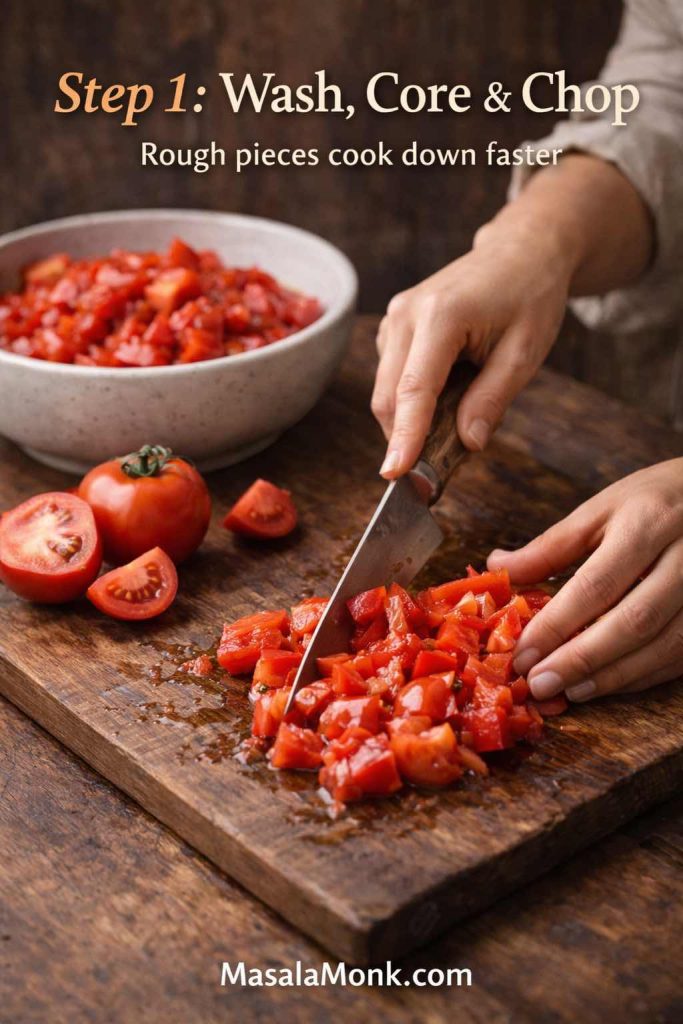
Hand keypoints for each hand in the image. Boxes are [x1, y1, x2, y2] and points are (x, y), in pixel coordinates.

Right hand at [371, 154, 653, 479]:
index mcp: (442, 316)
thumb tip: (467, 443)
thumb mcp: (525, 353)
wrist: (522, 250)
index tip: (395, 475)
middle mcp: (406, 314)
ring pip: (386, 391)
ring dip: (411, 420)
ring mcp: (395, 318)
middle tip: (437, 470)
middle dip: (406, 438)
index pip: (414, 391)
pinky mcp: (394, 326)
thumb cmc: (530, 296)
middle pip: (389, 397)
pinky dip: (413, 401)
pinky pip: (392, 378)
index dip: (404, 437)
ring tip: (458, 417)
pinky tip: (448, 393)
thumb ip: (492, 399)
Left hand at [487, 459, 682, 701]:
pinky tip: (608, 683)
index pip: (597, 583)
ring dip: (614, 675)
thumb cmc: (654, 499)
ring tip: (570, 690)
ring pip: (664, 645)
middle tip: (540, 683)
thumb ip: (552, 546)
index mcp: (647, 524)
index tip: (523, 654)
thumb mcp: (602, 508)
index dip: (557, 624)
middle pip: (634, 620)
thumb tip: (497, 568)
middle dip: (583, 659)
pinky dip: (643, 675)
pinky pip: (682, 655)